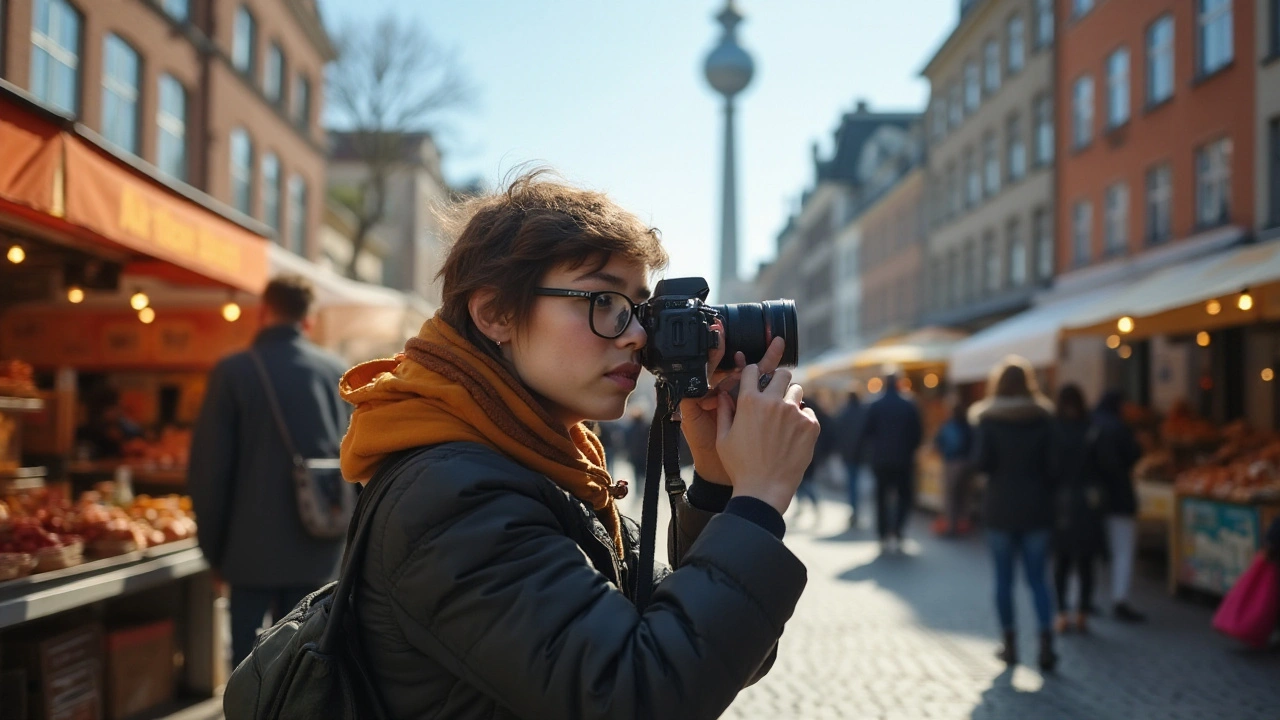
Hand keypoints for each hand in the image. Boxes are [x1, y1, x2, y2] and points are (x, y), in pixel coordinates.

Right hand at [715, 364, 818, 513]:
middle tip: (776, 393)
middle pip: (782, 373)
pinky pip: (808, 412)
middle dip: (778, 380)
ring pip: (797, 391)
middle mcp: (773, 402)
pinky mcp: (810, 425)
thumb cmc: (740, 466)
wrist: (764, 489)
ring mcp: (794, 413)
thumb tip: (724, 394)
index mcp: (749, 402)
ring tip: (785, 418)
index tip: (756, 381)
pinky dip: (802, 420)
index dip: (753, 374)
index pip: (753, 370)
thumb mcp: (723, 438)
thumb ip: (724, 412)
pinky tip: (793, 435)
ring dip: (791, 399)